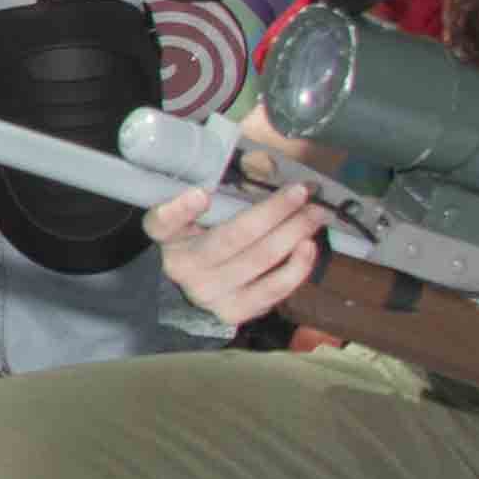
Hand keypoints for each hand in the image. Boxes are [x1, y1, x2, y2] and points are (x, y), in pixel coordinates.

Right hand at [148, 180, 330, 333]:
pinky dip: (296, 268)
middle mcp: (181, 267)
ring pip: (258, 261)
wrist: (204, 281)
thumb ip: (229, 186)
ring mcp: (207, 294)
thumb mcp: (207, 206)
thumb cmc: (209, 231)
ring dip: (293, 234)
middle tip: (303, 192)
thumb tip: (270, 166)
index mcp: (166, 234)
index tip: (203, 194)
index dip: (180, 210)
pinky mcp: (233, 312)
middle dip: (273, 212)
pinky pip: (272, 291)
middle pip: (232, 238)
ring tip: (316, 214)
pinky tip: (309, 246)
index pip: (162, 222)